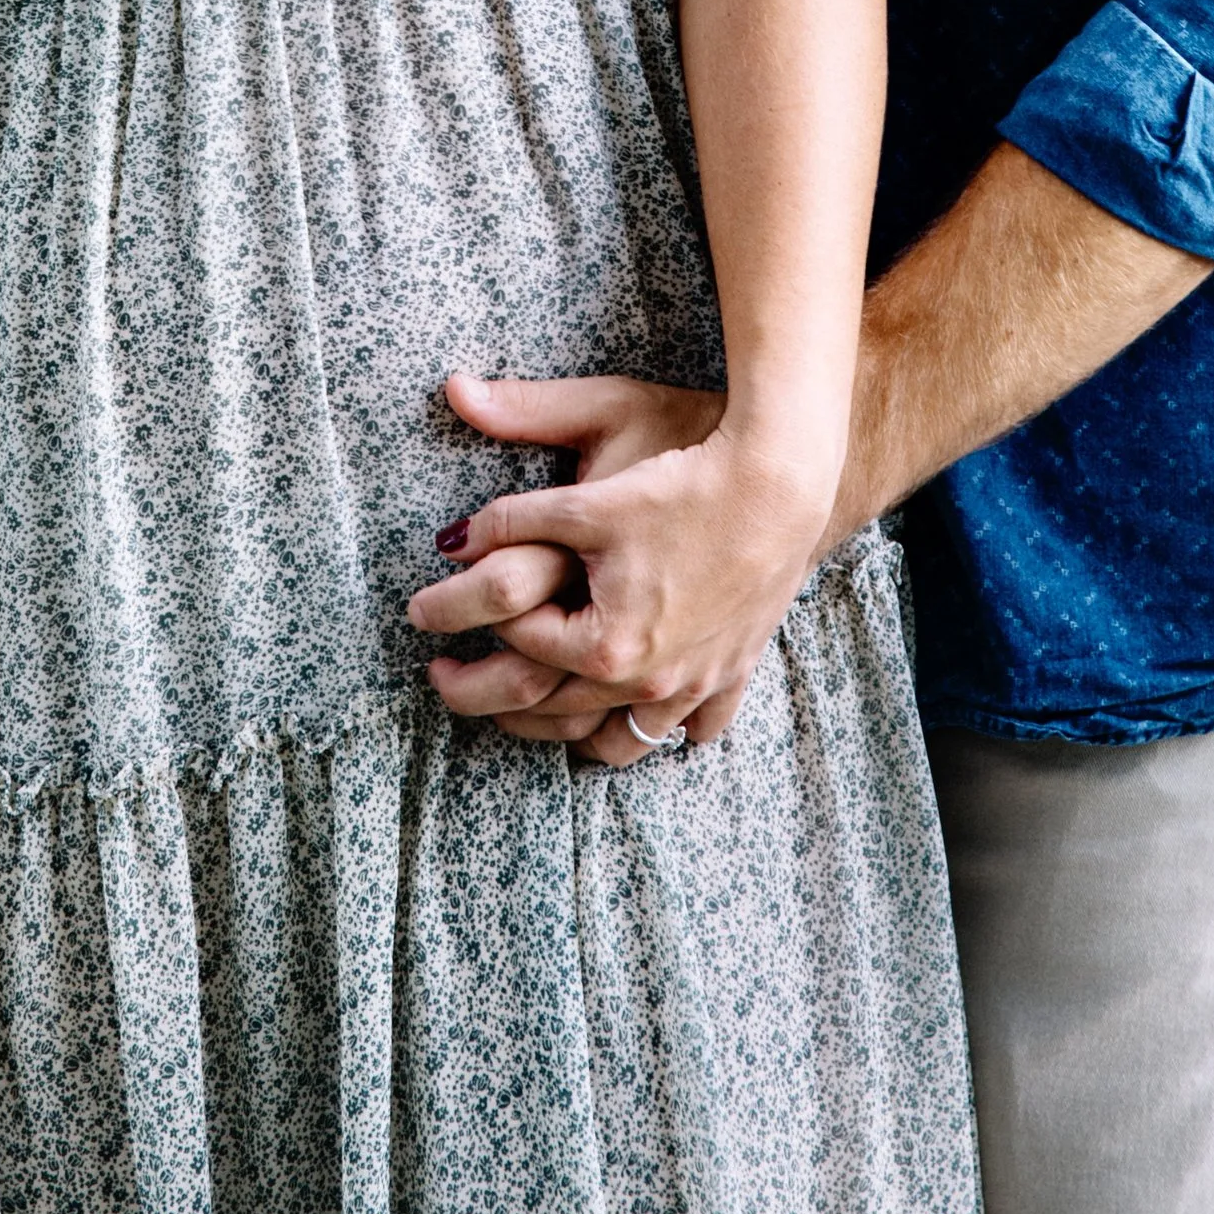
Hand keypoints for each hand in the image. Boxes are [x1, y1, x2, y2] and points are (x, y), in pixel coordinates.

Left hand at [406, 368, 827, 767]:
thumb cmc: (684, 471)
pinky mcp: (734, 667)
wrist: (784, 479)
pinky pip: (693, 728)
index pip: (519, 640)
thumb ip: (512, 513)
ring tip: (533, 711)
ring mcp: (698, 682)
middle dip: (491, 697)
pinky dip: (658, 730)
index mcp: (606, 642)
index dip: (469, 619)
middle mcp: (650, 680)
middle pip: (556, 709)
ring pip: (623, 742)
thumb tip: (448, 537)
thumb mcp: (588, 488)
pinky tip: (635, 718)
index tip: (429, 615)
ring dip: (570, 733)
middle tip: (446, 681)